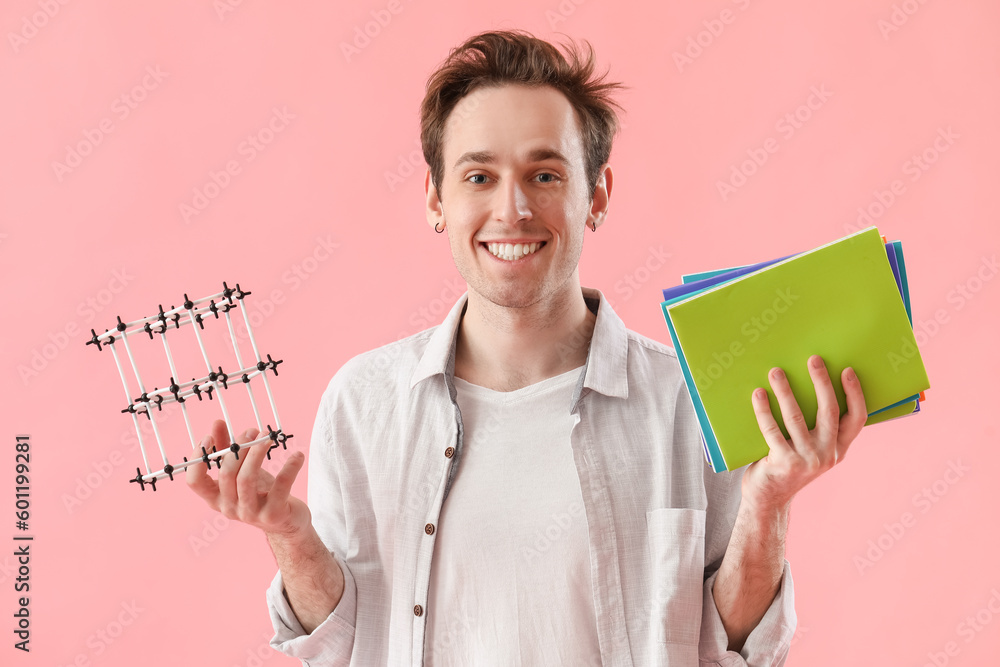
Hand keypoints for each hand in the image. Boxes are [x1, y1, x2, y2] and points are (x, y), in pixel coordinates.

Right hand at [186, 419, 309, 536]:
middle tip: (253, 431)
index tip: (208, 437)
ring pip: (247, 479)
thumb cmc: (261, 493)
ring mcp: (250, 513)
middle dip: (239, 448)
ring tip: (268, 437)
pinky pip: (281, 486)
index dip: (198, 460)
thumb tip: (217, 423)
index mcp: (216, 498)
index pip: (195, 483)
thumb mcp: (241, 472)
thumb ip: (227, 450)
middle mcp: (229, 508)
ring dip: (257, 453)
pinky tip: (298, 455)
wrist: (286, 523)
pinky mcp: (273, 514)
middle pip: (226, 474)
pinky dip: (290, 467)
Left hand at [742, 354, 866, 514]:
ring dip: (785, 391)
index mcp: (838, 449)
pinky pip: (771, 429)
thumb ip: (816, 429)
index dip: (855, 394)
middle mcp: (828, 454)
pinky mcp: (784, 462)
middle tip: (813, 359)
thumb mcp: (810, 451)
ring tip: (776, 372)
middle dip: (822, 382)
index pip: (857, 419)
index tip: (847, 370)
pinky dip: (764, 409)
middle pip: (829, 410)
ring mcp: (806, 459)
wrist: (768, 500)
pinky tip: (758, 394)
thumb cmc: (788, 466)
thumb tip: (804, 386)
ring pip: (796, 416)